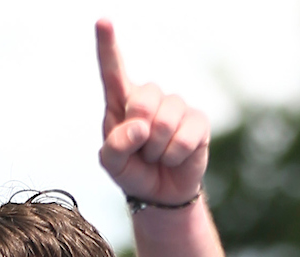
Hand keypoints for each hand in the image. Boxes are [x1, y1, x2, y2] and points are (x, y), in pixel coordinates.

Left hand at [96, 19, 208, 204]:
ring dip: (156, 150)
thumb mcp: (112, 165)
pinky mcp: (197, 120)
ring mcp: (176, 106)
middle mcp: (149, 98)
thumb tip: (139, 128)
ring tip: (156, 156)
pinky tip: (174, 157)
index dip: (107, 46)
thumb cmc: (132, 171)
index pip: (113, 71)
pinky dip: (174, 155)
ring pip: (164, 122)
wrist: (160, 193)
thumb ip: (114, 147)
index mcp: (121, 103)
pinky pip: (185, 136)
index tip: (102, 21)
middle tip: (141, 150)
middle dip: (139, 133)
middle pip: (142, 101)